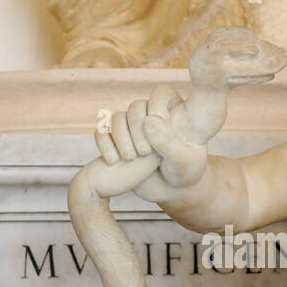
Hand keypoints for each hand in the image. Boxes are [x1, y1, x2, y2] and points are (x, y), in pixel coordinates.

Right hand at [93, 84, 211, 200]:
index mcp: (175, 112)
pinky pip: (102, 131)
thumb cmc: (183, 174)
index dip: (157, 107)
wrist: (170, 191)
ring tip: (131, 158)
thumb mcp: (182, 162)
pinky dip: (105, 144)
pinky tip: (115, 161)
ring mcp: (134, 127)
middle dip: (137, 128)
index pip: (161, 94)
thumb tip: (149, 120)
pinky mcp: (119, 139)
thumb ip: (167, 142)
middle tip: (145, 152)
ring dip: (121, 138)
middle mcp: (153, 115)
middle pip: (136, 107)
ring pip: (117, 118)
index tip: (158, 130)